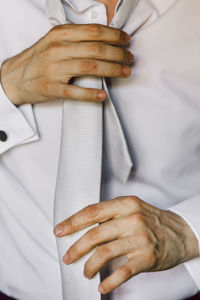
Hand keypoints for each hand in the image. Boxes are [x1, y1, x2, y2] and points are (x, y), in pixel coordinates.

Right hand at [0, 24, 132, 105]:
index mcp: (60, 35)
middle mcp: (58, 50)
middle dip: (118, 53)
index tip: (125, 40)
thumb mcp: (53, 41)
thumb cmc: (37, 59)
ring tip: (124, 72)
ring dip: (112, 70)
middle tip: (129, 58)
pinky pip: (75, 92)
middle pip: (96, 49)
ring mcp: (54, 70)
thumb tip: (101, 38)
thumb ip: (74, 38)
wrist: (14, 77)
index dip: (114, 35)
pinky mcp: (52, 88)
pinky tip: (103, 95)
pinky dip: (91, 94)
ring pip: (90, 68)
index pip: (93, 32)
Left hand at [53, 196, 198, 293]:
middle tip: (68, 257)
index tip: (59, 231)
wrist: (180, 232)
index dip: (73, 222)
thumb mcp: (132, 207)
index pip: (93, 212)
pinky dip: (109, 281)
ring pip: (104, 253)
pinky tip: (102, 284)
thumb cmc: (151, 219)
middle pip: (95, 235)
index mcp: (126, 204)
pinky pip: (122, 272)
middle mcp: (132, 220)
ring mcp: (140, 239)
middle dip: (76, 248)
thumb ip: (111, 213)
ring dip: (89, 265)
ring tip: (85, 271)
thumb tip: (82, 225)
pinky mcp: (147, 257)